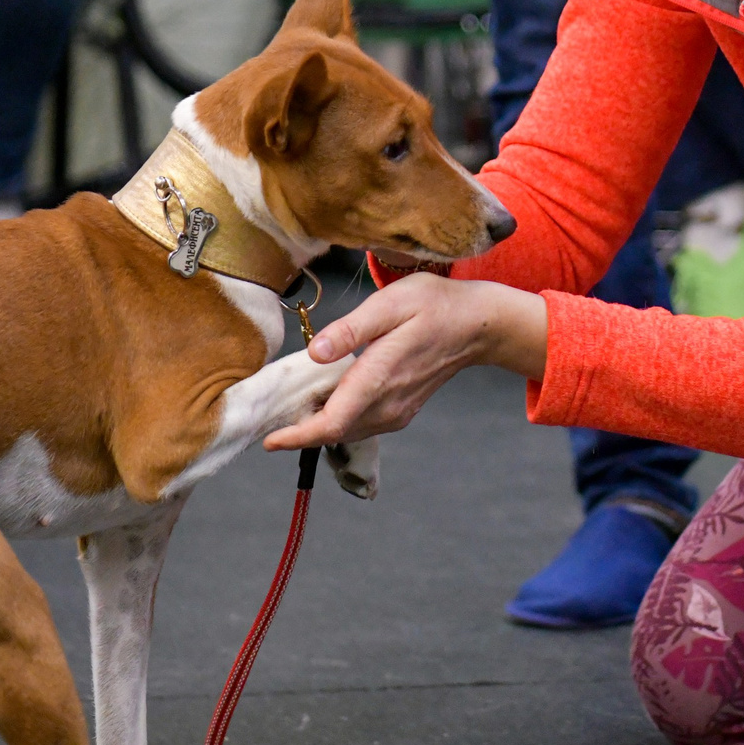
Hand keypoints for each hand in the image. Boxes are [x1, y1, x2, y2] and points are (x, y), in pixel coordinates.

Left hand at [264, 274, 546, 450]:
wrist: (476, 325)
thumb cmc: (433, 306)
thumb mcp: (389, 304)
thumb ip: (350, 330)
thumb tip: (314, 352)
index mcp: (379, 379)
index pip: (332, 422)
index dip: (298, 436)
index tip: (270, 440)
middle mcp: (388, 404)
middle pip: (335, 432)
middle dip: (299, 432)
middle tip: (268, 420)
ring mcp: (397, 411)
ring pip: (347, 430)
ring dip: (317, 427)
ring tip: (288, 412)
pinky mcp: (401, 410)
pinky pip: (361, 424)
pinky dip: (337, 421)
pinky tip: (324, 402)